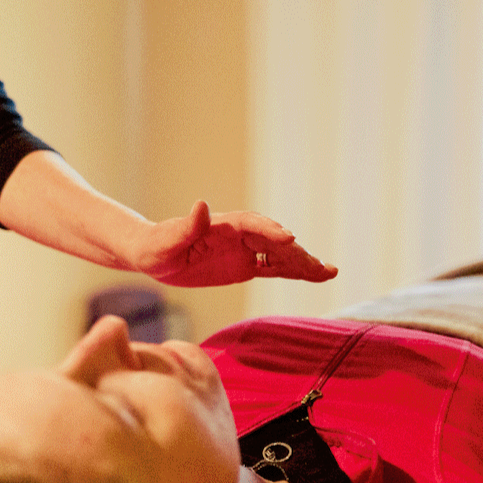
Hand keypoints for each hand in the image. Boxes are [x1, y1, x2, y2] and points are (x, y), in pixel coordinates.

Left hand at [131, 201, 337, 286]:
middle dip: (297, 253)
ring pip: (279, 255)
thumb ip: (185, 226)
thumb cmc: (155, 247)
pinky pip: (274, 268)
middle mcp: (238, 235)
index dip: (271, 231)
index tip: (291, 239)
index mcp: (222, 226)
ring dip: (304, 263)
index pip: (252, 225)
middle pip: (273, 241)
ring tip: (329, 273)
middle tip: (320, 267)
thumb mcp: (166, 240)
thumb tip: (201, 205)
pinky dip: (294, 272)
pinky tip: (316, 277)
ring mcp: (245, 250)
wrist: (152, 254)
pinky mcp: (245, 265)